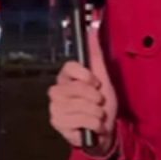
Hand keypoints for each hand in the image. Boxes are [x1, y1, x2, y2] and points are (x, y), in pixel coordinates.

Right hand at [48, 27, 117, 153]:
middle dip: (94, 97)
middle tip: (99, 102)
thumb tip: (93, 28)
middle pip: (75, 88)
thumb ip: (96, 54)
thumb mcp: (103, 78)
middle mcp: (57, 91)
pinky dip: (93, 124)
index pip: (69, 67)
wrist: (105, 131)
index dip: (85, 75)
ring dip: (96, 112)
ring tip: (98, 115)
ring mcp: (55, 108)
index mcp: (66, 77)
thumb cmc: (102, 103)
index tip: (96, 83)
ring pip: (79, 106)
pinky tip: (93, 127)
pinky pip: (79, 120)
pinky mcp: (58, 124)